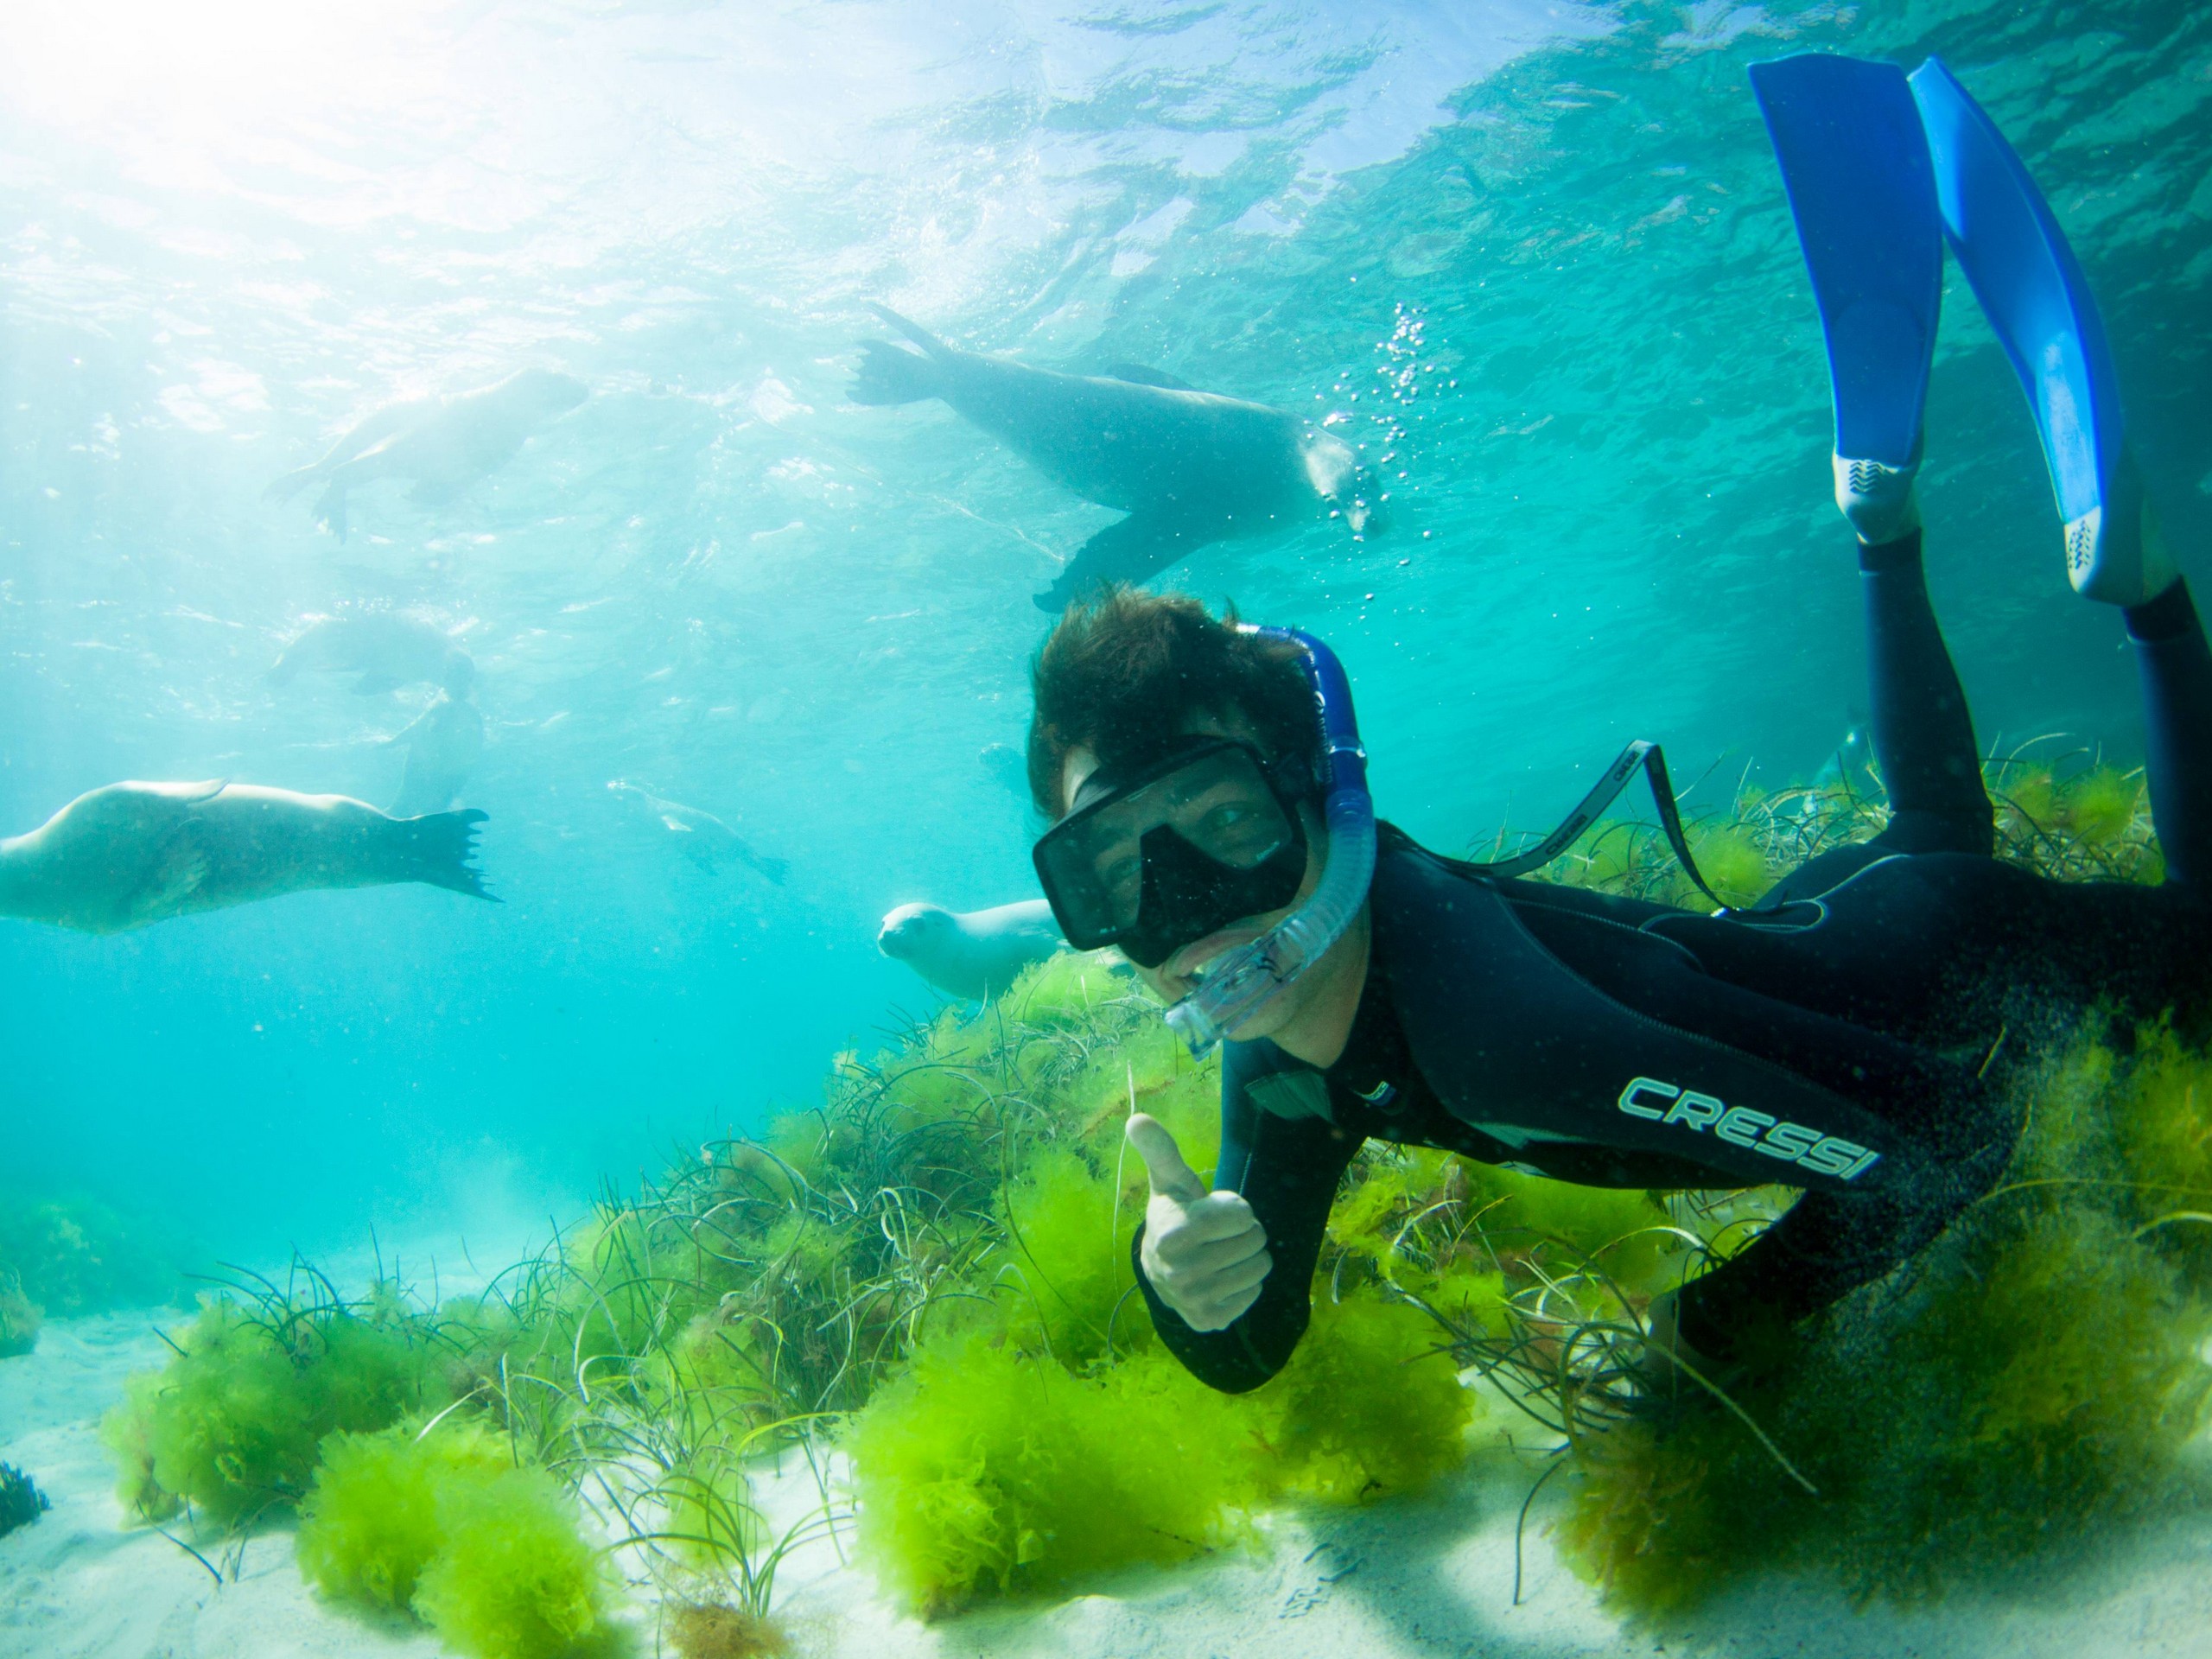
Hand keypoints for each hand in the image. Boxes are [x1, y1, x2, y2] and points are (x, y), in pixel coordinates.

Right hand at [1126, 1113, 1271, 1331]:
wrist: (1159, 1266)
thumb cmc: (1174, 1213)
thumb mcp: (1170, 1179)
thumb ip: (1160, 1148)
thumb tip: (1137, 1118)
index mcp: (1174, 1233)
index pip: (1244, 1215)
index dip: (1234, 1209)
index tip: (1212, 1213)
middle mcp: (1181, 1272)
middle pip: (1256, 1241)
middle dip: (1244, 1233)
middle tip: (1220, 1234)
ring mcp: (1195, 1300)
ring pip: (1260, 1268)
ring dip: (1248, 1257)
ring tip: (1223, 1253)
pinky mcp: (1210, 1320)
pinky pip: (1255, 1294)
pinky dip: (1245, 1284)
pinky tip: (1222, 1277)